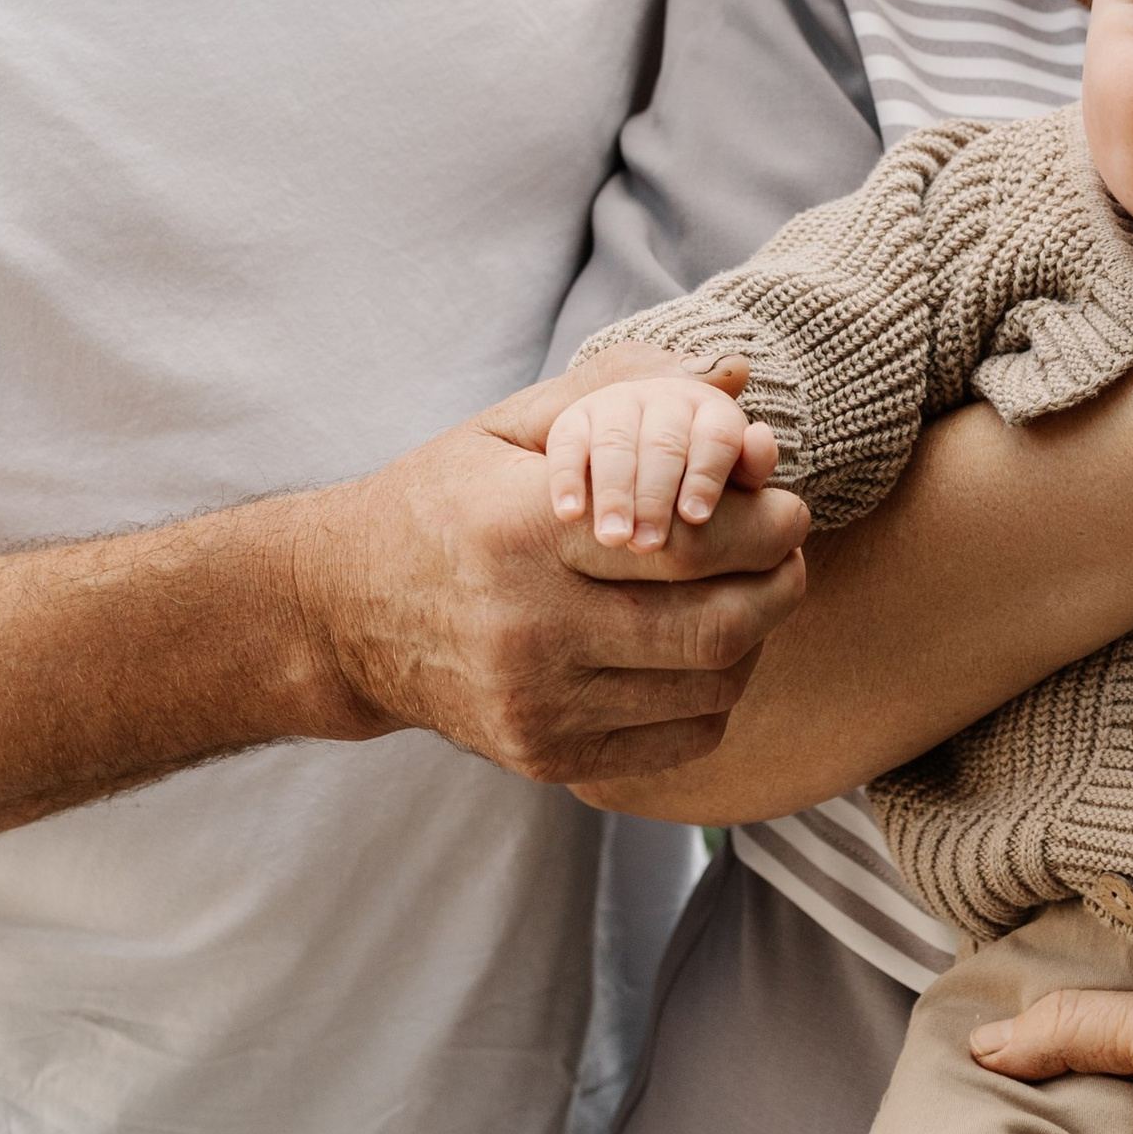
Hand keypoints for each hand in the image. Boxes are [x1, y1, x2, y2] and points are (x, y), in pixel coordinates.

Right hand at [290, 411, 808, 785]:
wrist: (342, 615)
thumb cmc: (441, 505)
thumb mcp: (509, 430)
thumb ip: (620, 393)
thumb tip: (733, 376)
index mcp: (524, 532)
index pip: (687, 540)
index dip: (763, 526)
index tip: (785, 507)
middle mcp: (529, 628)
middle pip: (714, 625)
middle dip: (780, 585)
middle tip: (790, 553)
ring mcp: (537, 704)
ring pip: (708, 687)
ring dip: (755, 640)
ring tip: (750, 596)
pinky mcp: (545, 757)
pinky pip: (680, 738)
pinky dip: (715, 696)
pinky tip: (700, 653)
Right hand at [545, 354, 777, 549]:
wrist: (638, 434)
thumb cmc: (697, 474)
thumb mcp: (732, 471)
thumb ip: (749, 462)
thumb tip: (760, 436)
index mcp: (712, 411)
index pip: (716, 436)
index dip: (707, 476)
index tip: (695, 517)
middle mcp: (665, 400)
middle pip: (663, 444)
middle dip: (656, 497)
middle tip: (649, 545)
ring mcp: (617, 406)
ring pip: (616, 444)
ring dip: (615, 493)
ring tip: (613, 538)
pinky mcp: (575, 421)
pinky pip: (568, 443)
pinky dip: (567, 478)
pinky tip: (570, 514)